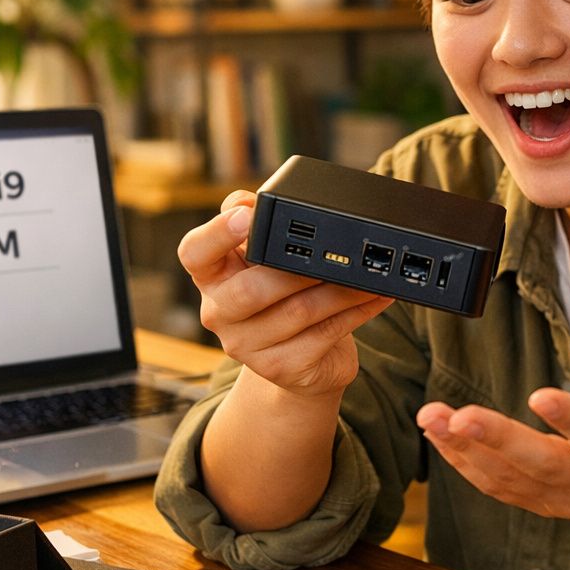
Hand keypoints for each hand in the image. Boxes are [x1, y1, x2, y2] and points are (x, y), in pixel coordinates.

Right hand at [178, 190, 393, 400]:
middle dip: (299, 271)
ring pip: (297, 312)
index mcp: (212, 276)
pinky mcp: (280, 369)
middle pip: (251, 290)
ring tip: (368, 275)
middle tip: (335, 255)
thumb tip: (249, 199)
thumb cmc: (283, 298)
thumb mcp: (267, 260)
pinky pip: (324, 336)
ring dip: (341, 290)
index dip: (216, 233)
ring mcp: (246, 346)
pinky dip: (356, 313)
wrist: (301, 363)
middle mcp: (219, 313)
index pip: (194, 253)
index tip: (247, 216)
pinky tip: (374, 298)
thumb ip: (260, 225)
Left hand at [416, 371, 569, 530]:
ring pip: (510, 480)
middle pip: (543, 465)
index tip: (540, 395)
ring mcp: (565, 499)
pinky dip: (464, 462)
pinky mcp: (543, 501)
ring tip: (431, 416)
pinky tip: (437, 433)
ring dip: (465, 450)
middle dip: (498, 440)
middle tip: (459, 414)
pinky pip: (498, 486)